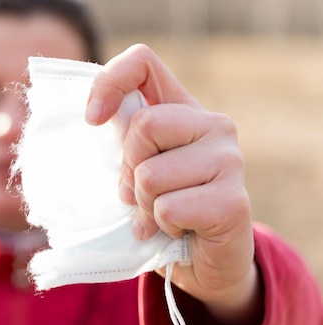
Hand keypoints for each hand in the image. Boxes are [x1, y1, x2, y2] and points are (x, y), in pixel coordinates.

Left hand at [86, 44, 260, 324]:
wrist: (201, 262)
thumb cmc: (161, 208)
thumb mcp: (135, 167)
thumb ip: (122, 141)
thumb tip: (90, 118)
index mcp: (182, 108)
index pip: (143, 61)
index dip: (109, 82)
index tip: (92, 119)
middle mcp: (213, 125)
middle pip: (144, 124)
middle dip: (128, 168)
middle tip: (139, 194)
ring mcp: (230, 160)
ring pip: (151, 174)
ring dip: (143, 205)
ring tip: (161, 215)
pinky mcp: (234, 201)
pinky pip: (168, 208)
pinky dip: (160, 226)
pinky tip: (176, 231)